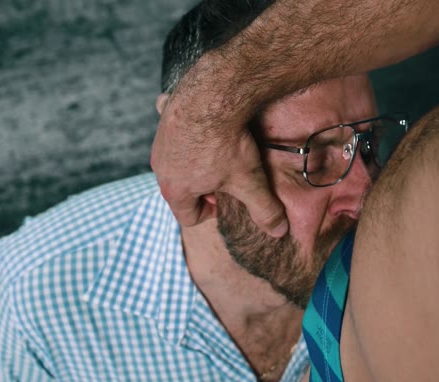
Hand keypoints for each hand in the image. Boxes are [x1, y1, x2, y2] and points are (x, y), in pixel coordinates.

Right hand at [151, 63, 288, 237]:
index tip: (230, 196)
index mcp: (175, 190)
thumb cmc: (227, 142)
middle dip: (206, 186)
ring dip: (199, 161)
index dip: (213, 212)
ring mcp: (159, 141)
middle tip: (229, 174)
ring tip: (224, 149)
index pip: (189, 217)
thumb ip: (264, 209)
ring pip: (179, 161)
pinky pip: (174, 129)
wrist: (213, 94)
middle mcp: (159, 167)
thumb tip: (279, 231)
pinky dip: (189, 129)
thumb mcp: (250, 181)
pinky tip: (208, 121)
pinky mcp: (164, 117)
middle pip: (182, 190)